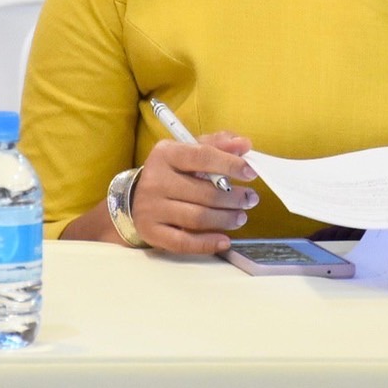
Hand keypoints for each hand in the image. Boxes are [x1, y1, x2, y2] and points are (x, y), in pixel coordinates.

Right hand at [130, 131, 259, 254]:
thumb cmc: (172, 172)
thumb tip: (244, 144)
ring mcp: (151, 208)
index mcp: (166, 154)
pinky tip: (224, 241)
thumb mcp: (190, 150)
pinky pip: (183, 242)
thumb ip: (217, 144)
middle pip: (204, 192)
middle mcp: (155, 180)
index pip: (202, 156)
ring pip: (197, 217)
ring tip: (240, 217)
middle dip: (234, 197)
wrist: (136, 197)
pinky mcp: (151, 232)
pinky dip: (207, 244)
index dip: (230, 164)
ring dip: (225, 219)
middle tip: (250, 199)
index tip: (251, 173)